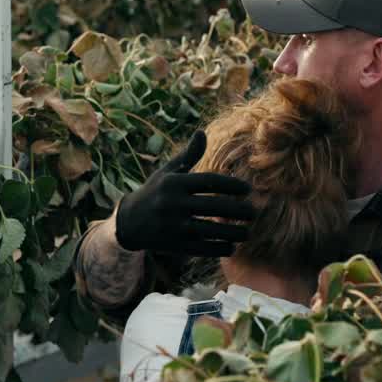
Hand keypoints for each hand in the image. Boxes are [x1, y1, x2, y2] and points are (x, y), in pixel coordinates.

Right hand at [114, 132, 257, 257]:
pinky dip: (218, 249)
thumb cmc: (154, 192)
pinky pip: (201, 248)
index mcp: (174, 182)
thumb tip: (202, 132)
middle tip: (254, 213)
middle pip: (213, 207)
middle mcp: (172, 203)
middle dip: (238, 211)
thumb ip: (188, 155)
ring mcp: (172, 226)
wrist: (128, 222)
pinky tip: (232, 247)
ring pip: (210, 230)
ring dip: (233, 233)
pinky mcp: (172, 245)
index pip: (209, 182)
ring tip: (248, 232)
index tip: (248, 190)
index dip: (231, 185)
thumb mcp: (168, 172)